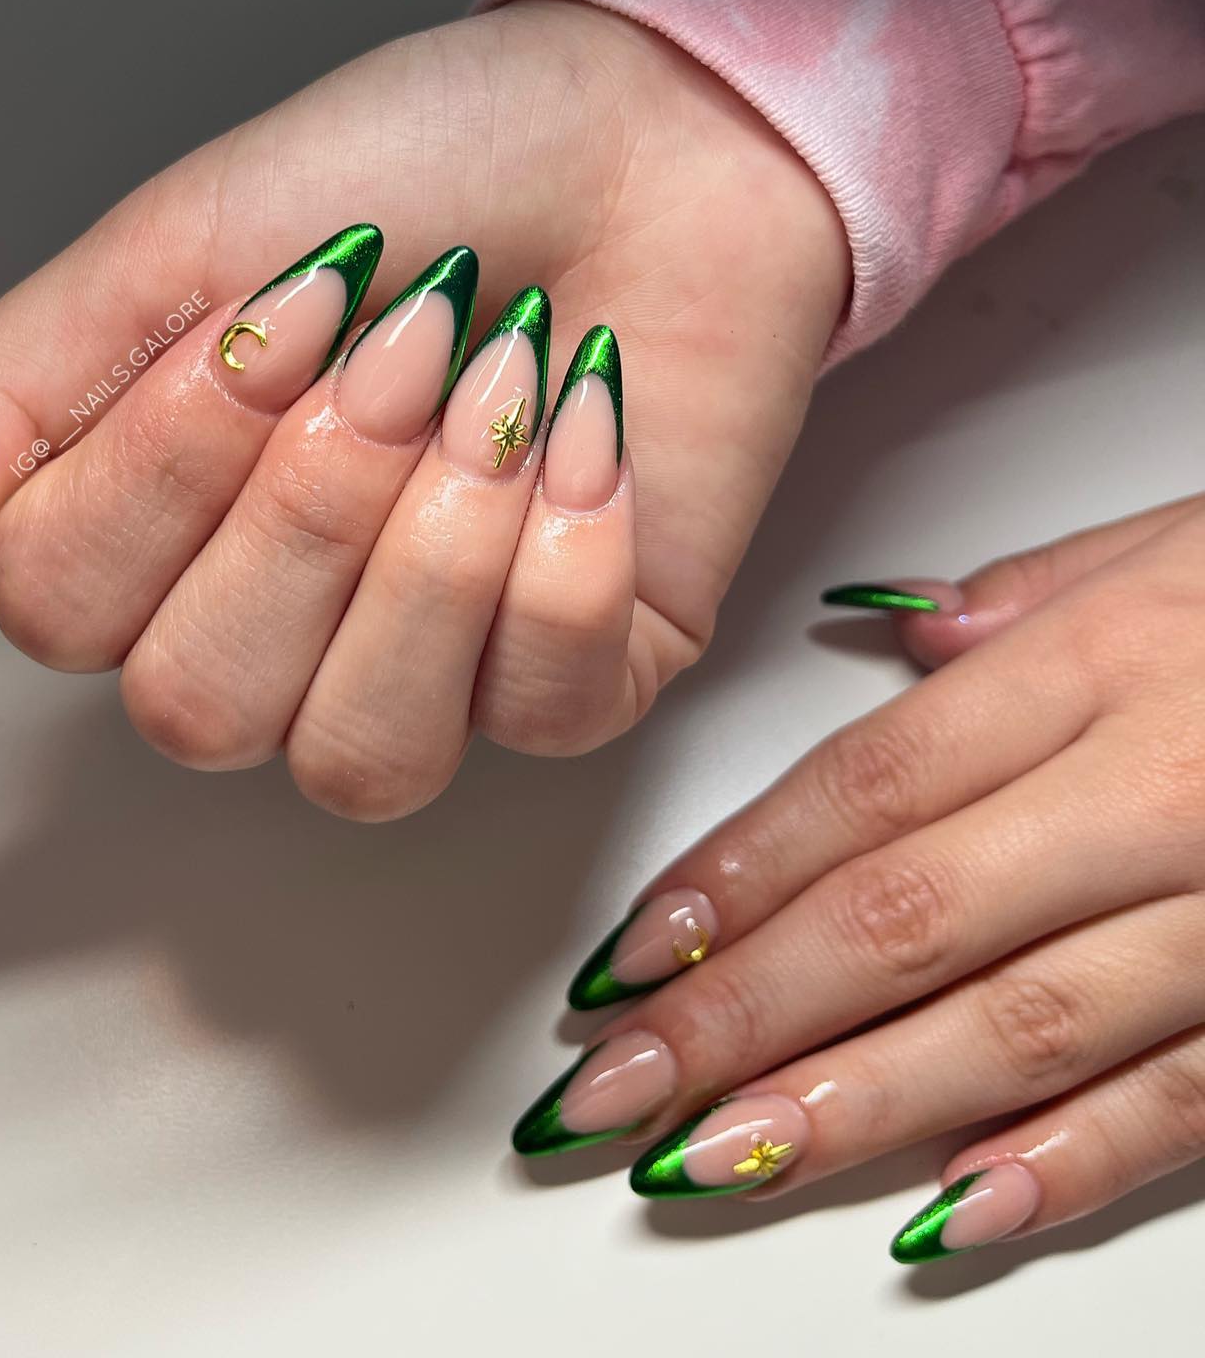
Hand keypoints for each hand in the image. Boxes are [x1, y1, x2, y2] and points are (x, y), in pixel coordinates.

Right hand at [0, 0, 846, 816]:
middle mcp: (278, 629)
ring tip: (493, 392)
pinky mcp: (577, 680)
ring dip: (429, 551)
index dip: (161, 472)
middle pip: (197, 708)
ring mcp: (429, 672)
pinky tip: (587, 439)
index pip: (61, 612)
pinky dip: (564, 559)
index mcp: (158, 524)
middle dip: (308, 506)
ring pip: (357, 758)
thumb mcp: (188, 239)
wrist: (653, 139)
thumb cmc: (434, 169)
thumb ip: (14, 391)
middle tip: (396, 343)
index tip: (268, 317)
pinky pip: (536, 714)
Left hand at [512, 493, 1204, 1262]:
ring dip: (855, 1108)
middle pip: (904, 918)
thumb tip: (888, 641)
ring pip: (1020, 1025)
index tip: (630, 955)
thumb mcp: (1178, 541)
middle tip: (611, 1092)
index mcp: (1101, 666)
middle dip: (738, 1016)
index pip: (868, 786)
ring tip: (720, 1162)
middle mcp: (1156, 789)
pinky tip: (948, 1216)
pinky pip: (1187, 1100)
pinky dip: (1066, 1165)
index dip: (733, 878)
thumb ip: (1024, 598)